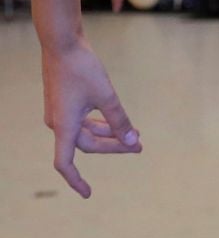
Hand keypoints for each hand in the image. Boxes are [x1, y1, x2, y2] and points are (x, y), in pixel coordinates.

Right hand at [41, 38, 140, 197]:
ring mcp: (60, 113)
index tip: (88, 194)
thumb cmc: (83, 68)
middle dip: (115, 146)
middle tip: (140, 146)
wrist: (62, 43)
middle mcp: (58, 123)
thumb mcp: (106, 95)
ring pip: (86, 133)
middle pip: (88, 145)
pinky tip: (116, 122)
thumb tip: (133, 141)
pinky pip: (83, 122)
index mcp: (64, 126)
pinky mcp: (64, 102)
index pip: (65, 163)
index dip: (76, 181)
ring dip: (109, 135)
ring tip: (134, 136)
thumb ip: (120, 120)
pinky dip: (100, 124)